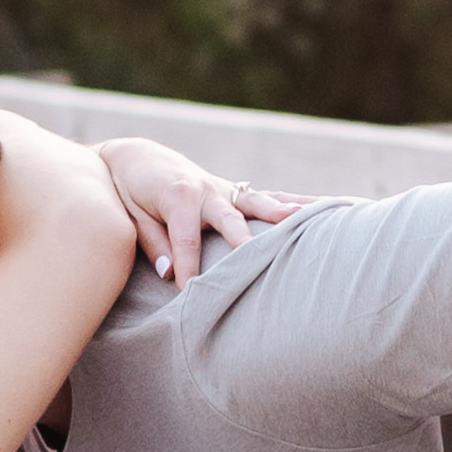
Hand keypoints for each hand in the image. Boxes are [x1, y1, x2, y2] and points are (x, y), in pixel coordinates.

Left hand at [96, 135, 300, 288]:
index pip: (185, 238)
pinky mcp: (234, 192)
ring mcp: (224, 189)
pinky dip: (294, 202)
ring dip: (282, 213)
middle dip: (242, 240)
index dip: (187, 267)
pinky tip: (322, 207)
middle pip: (228, 219)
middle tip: (256, 259)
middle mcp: (205, 189)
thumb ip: (152, 241)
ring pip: (258, 202)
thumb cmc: (129, 191)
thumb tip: (167, 273)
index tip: (188, 294)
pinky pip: (267, 197)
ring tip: (307, 222)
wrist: (136, 157)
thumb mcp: (131, 215)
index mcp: (177, 195)